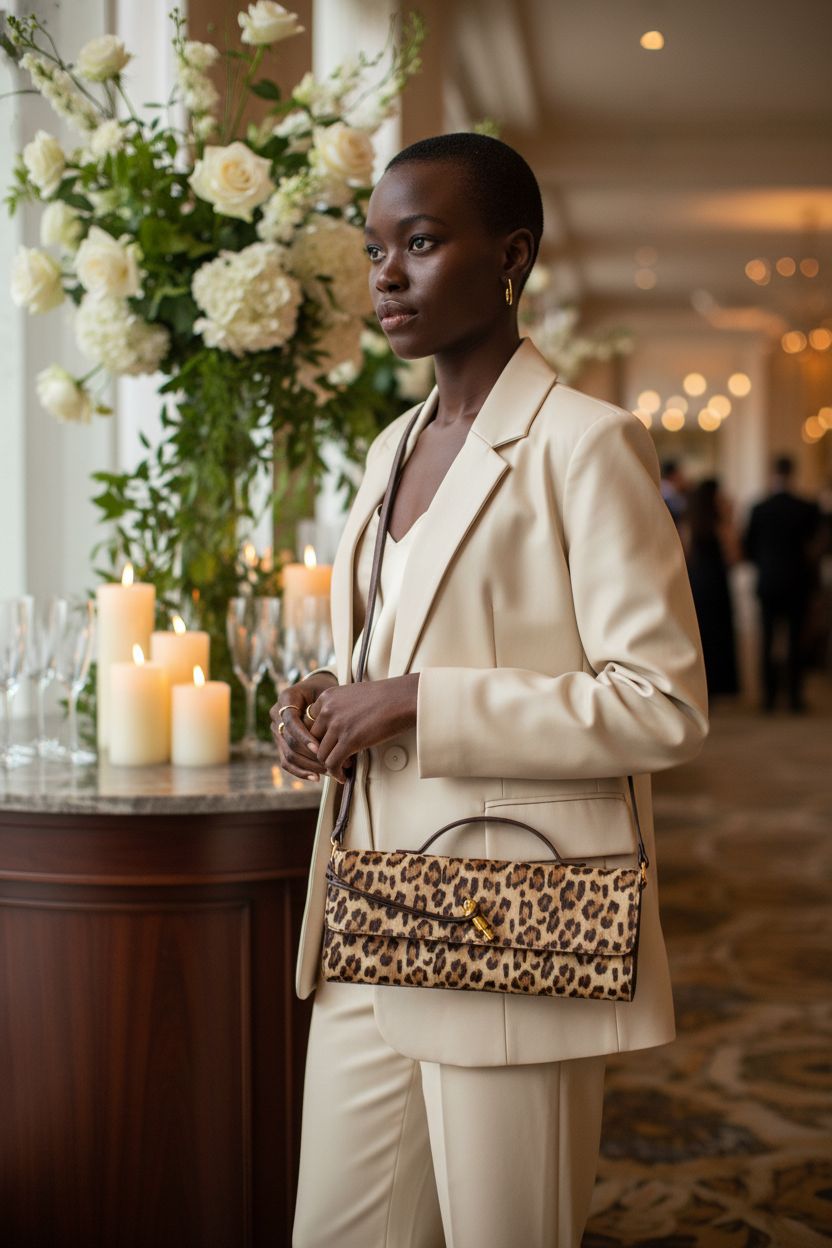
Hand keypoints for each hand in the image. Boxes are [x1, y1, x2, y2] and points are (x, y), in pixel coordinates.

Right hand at [271, 671, 338, 782]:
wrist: (318, 690)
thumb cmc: (327, 690)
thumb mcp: (327, 692)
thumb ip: (326, 708)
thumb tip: (335, 732)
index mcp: (286, 698)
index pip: (290, 721)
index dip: (304, 736)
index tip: (320, 748)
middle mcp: (277, 714)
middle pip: (289, 741)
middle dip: (311, 755)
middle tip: (332, 763)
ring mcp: (277, 730)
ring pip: (288, 754)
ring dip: (309, 765)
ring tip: (330, 771)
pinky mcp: (281, 744)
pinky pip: (286, 762)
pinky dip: (301, 771)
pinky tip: (316, 777)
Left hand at [305, 674, 419, 782]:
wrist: (403, 698)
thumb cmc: (386, 696)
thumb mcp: (354, 694)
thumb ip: (340, 707)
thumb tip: (338, 727)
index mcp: (327, 696)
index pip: (311, 723)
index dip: (320, 738)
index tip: (330, 745)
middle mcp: (328, 710)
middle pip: (313, 740)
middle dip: (324, 752)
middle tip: (335, 760)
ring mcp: (337, 725)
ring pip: (321, 754)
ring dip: (331, 765)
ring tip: (343, 769)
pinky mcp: (349, 740)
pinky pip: (333, 763)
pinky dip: (336, 773)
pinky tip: (344, 776)